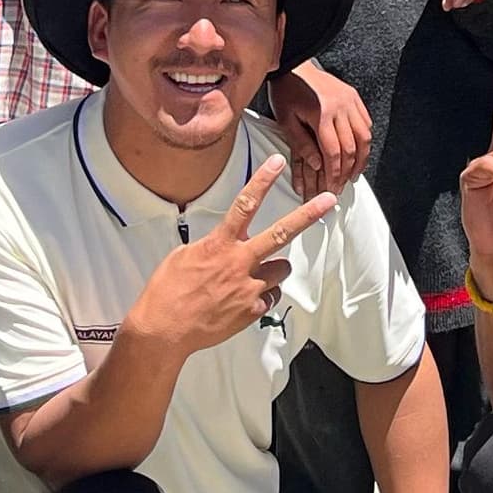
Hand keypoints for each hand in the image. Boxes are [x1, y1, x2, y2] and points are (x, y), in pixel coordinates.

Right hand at [126, 155, 335, 356]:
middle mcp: (239, 263)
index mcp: (219, 245)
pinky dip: (260, 296)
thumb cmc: (166, 292)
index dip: (262, 180)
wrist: (164, 330)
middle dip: (307, 215)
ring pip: (280, 270)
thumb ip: (211, 246)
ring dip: (272, 269)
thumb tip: (223, 244)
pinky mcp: (252, 310)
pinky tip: (240, 301)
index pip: (244, 205)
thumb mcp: (183, 256)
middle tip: (329, 200)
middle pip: (281, 233)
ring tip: (251, 277)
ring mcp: (249, 288)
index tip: (277, 162)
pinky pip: (268, 297)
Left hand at [264, 61, 368, 192]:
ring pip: (364, 136)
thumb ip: (301, 145)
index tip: (332, 186)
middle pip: (351, 147)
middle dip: (347, 171)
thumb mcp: (286, 120)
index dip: (334, 173)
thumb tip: (317, 165)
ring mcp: (350, 100)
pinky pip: (365, 122)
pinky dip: (365, 139)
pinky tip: (360, 150)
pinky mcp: (353, 96)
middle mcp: (340, 107)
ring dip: (361, 158)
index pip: (333, 152)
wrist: (293, 65)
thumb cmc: (286, 91)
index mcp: (322, 114)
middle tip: (342, 185)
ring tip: (354, 173)